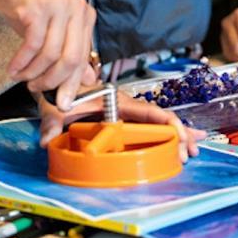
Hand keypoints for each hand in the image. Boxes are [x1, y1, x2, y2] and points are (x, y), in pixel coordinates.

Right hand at [0, 0, 96, 109]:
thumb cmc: (28, 3)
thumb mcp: (53, 29)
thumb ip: (70, 52)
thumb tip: (87, 79)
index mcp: (85, 15)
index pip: (83, 57)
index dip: (72, 83)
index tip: (63, 103)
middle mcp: (76, 7)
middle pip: (71, 58)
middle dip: (53, 81)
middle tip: (37, 89)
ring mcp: (58, 5)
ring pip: (50, 54)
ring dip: (33, 73)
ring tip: (22, 77)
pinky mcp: (37, 6)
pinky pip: (32, 44)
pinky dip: (21, 62)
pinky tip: (13, 68)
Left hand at [34, 90, 204, 162]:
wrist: (59, 84)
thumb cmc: (63, 91)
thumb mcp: (56, 105)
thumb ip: (51, 122)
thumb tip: (46, 140)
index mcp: (118, 101)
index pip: (149, 111)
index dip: (167, 122)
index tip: (179, 135)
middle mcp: (128, 108)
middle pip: (159, 120)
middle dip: (178, 135)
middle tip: (188, 153)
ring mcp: (128, 116)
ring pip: (158, 126)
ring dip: (176, 138)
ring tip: (190, 153)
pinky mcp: (124, 123)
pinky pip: (149, 129)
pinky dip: (166, 136)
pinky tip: (180, 145)